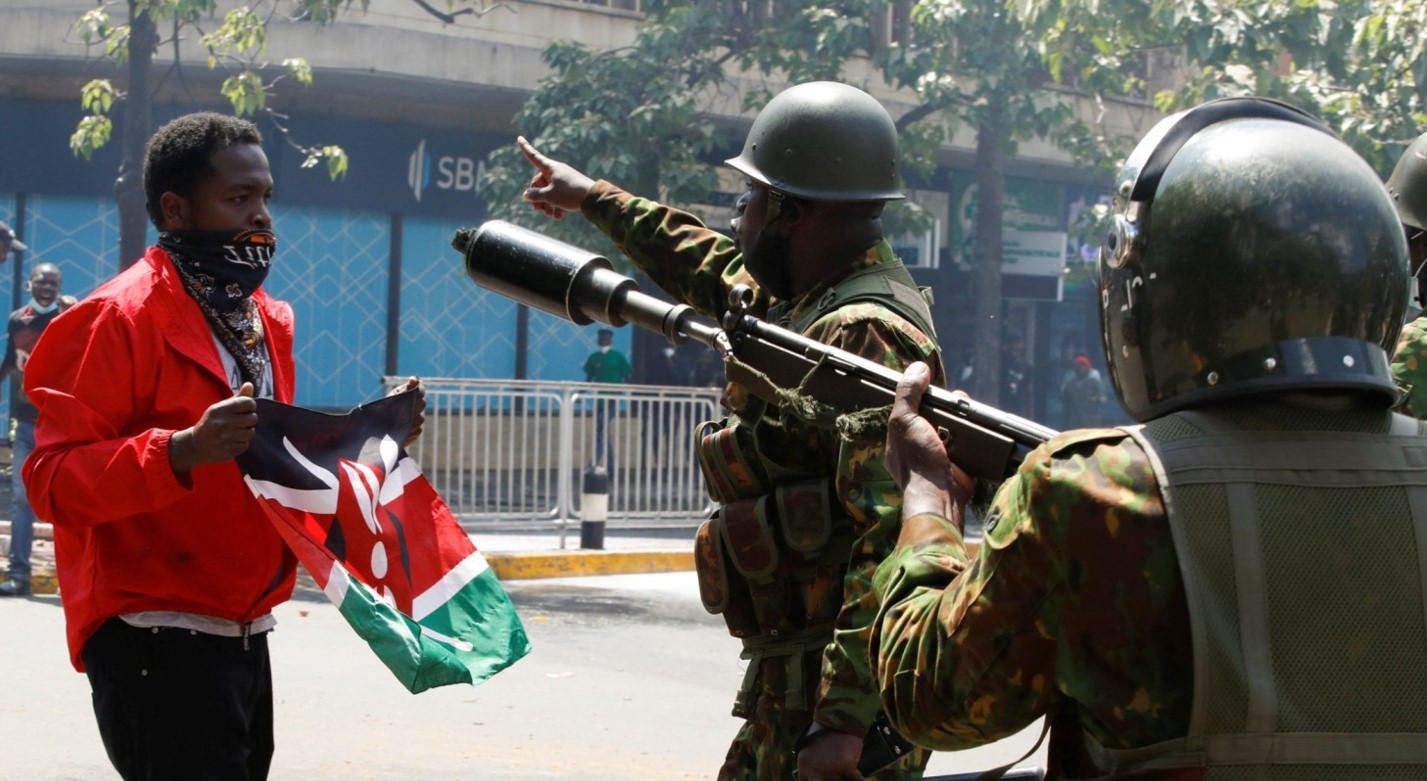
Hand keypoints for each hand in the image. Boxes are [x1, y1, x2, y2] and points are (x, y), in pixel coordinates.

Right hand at [169, 383, 257, 474]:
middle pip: (253, 418)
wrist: (196, 445)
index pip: (248, 403)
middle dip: (250, 419)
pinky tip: (233, 441)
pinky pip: (246, 445)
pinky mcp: (229, 450)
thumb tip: (250, 385)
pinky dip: (242, 443)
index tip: (245, 409)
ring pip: (251, 432)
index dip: (250, 406)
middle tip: (242, 421)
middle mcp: (222, 423)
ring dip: (247, 432)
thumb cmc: (212, 422)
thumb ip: (237, 397)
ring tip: (237, 431)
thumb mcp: (220, 408)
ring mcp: (225, 438)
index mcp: (219, 409)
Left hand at [388, 376, 426, 446]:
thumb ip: (404, 390)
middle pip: (422, 404)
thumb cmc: (381, 413)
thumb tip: (414, 378)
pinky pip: (418, 430)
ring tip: (396, 425)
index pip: (420, 389)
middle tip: (399, 412)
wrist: (374, 430)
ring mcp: (416, 419)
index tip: (412, 395)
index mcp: (407, 394)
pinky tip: (399, 433)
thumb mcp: (391, 400)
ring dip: (409, 423)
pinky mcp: (415, 431)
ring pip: (420, 419)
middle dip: (412, 408)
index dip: (419, 391)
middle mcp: (414, 405)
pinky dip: (409, 432)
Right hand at [518, 136, 595, 219]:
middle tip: (537, 209)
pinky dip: (556, 206)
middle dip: (537, 197)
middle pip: (539, 182)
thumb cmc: (570, 194)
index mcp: (550, 168)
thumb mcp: (549, 196)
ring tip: (550, 215)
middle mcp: (556, 171)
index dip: (525, 148)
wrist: (593, 199)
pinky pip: (558, 196)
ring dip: (546, 205)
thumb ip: (535, 195)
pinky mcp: (570, 189)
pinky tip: (559, 217)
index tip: (519, 138)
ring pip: (548, 192)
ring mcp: (563, 180)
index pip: (534, 157)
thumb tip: (526, 194)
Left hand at [796, 730, 864, 780]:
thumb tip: (822, 775)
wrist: (840, 715)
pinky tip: (864, 779)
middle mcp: (815, 770)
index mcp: (804, 764)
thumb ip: (813, 762)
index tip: (823, 779)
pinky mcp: (847, 766)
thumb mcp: (810, 746)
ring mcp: (831, 769)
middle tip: (837, 776)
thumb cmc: (826, 728)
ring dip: (844, 778)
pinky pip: (856, 779)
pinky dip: (861, 779)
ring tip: (847, 775)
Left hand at [885, 362, 972, 521]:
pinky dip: (974, 433)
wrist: (941, 493)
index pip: (911, 410)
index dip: (923, 396)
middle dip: (948, 405)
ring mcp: (941, 455)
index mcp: (901, 438)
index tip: (934, 385)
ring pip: (954, 427)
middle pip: (935, 416)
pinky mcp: (961, 462)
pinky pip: (969, 442)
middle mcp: (919, 446)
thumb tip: (918, 368)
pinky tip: (977, 424)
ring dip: (962, 417)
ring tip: (968, 407)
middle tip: (958, 398)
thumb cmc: (916, 459)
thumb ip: (908, 394)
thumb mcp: (904, 420)